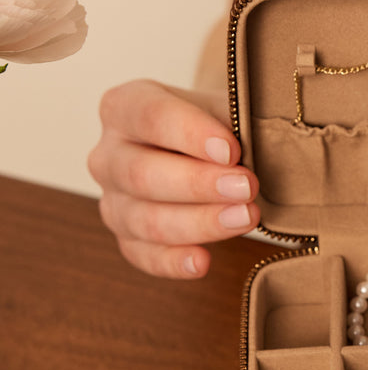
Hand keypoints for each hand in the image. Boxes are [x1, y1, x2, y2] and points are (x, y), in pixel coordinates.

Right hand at [88, 79, 259, 277]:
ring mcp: (113, 201)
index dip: (190, 134)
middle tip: (246, 187)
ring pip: (146, 220)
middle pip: (142, 174)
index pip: (150, 116)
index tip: (231, 150)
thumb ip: (232, 120)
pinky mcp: (127, 239)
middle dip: (198, 184)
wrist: (210, 153)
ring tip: (245, 218)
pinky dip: (173, 262)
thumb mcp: (223, 108)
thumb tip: (257, 142)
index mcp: (123, 107)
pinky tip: (203, 262)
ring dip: (198, 223)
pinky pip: (145, 256)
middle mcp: (108, 155)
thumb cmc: (216, 126)